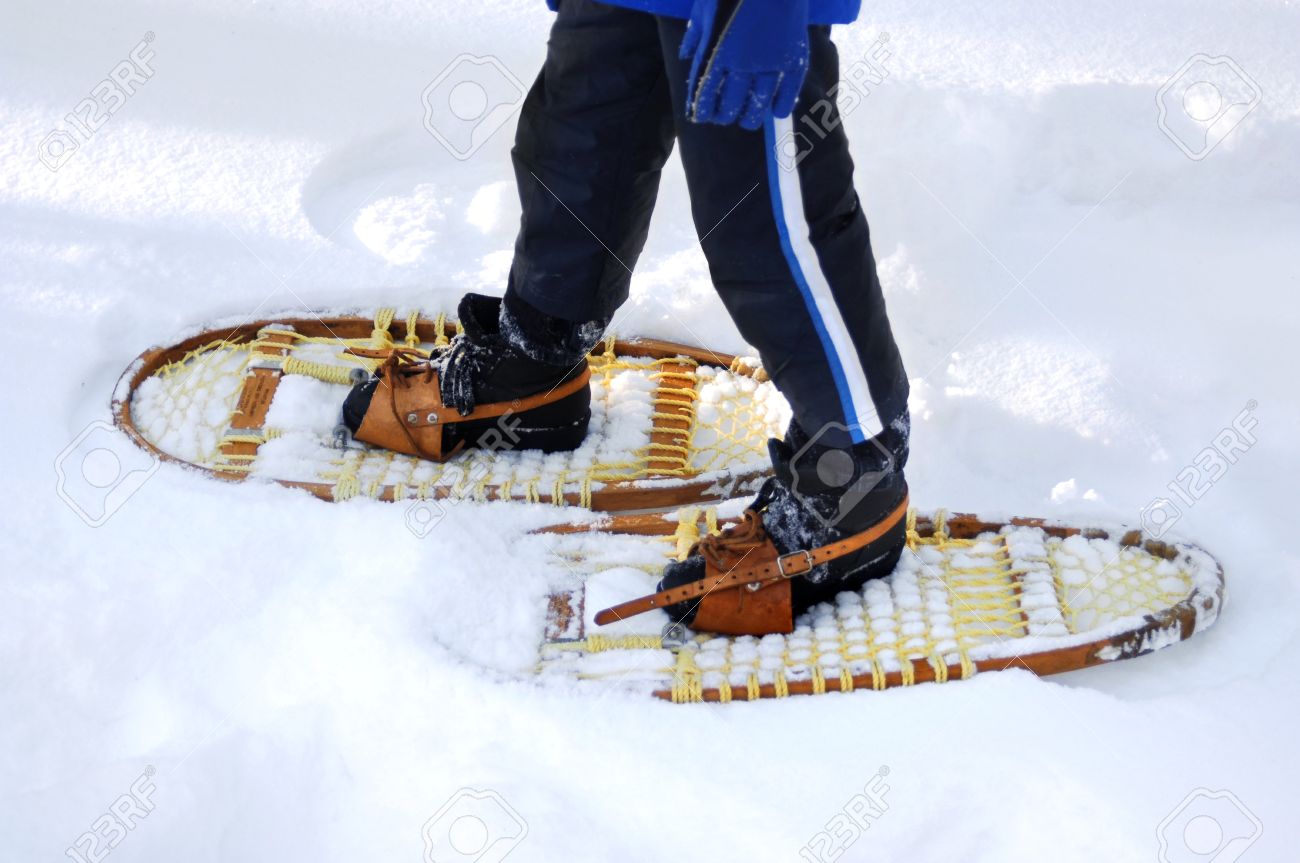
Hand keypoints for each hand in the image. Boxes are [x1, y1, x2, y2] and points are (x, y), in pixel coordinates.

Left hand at [679, 0, 809, 129]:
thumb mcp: (703, 7)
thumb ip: (695, 34)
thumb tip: (685, 56)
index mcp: (715, 53)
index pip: (705, 94)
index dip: (702, 110)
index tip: (702, 117)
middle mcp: (741, 65)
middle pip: (731, 104)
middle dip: (724, 115)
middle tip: (724, 118)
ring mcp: (770, 63)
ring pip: (758, 103)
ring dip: (751, 117)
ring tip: (748, 121)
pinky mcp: (793, 58)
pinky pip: (788, 90)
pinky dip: (782, 105)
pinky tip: (776, 112)